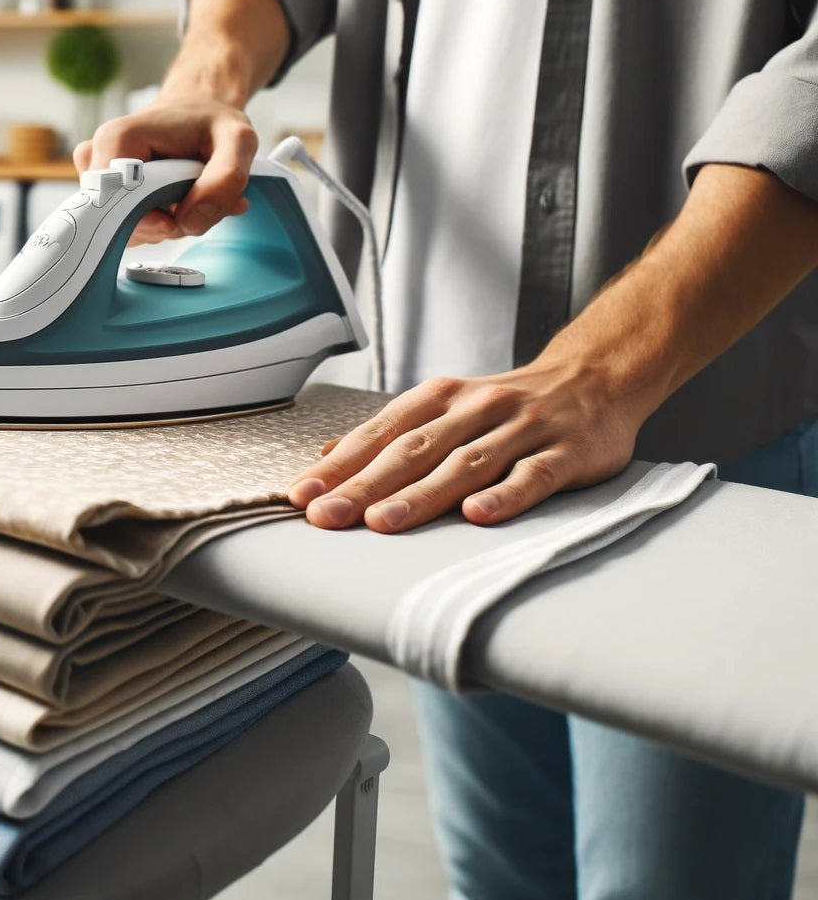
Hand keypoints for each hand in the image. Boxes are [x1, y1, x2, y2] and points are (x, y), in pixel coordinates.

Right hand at [72, 97, 257, 244]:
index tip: (175, 220)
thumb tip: (190, 222)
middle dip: (162, 225)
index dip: (147, 220)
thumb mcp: (238, 140)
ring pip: (123, 229)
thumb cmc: (211, 122)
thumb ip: (225, 180)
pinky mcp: (106, 195)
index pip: (112, 202)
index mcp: (117, 139)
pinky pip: (128, 229)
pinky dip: (158, 225)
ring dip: (163, 225)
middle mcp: (97, 159)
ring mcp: (97, 180)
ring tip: (188, 197)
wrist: (199, 112)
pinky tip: (176, 203)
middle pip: (117, 221)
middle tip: (194, 202)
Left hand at [286, 361, 647, 531]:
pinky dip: (506, 494)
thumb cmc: (507, 405)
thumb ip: (392, 433)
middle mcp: (476, 409)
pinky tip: (479, 515)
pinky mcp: (568, 451)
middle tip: (326, 517)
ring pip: (466, 463)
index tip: (301, 496)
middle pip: (412, 451)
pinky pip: (534, 474)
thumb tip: (327, 454)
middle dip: (364, 486)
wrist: (597, 377)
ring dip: (422, 495)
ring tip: (383, 522)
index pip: (380, 434)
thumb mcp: (445, 407)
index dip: (339, 466)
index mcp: (439, 399)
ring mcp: (523, 428)